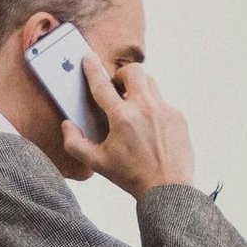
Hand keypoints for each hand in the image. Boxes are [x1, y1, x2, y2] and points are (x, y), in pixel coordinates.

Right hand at [60, 54, 195, 196]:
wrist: (167, 188)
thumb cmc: (132, 176)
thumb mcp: (97, 163)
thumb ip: (75, 143)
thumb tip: (68, 125)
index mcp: (121, 117)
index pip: (102, 85)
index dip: (92, 69)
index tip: (88, 58)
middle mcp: (144, 108)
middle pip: (133, 71)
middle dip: (122, 74)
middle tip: (117, 87)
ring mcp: (164, 110)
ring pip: (150, 83)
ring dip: (139, 88)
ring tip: (133, 106)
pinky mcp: (178, 117)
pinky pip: (163, 102)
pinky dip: (153, 107)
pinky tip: (150, 126)